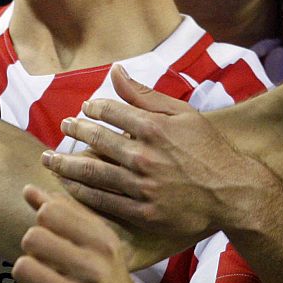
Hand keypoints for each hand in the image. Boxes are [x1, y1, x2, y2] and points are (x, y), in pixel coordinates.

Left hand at [5, 185, 163, 282]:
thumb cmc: (108, 280)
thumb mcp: (99, 244)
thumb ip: (65, 213)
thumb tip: (28, 189)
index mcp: (103, 244)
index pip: (50, 212)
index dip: (42, 222)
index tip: (52, 236)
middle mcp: (94, 271)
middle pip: (32, 238)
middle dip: (32, 249)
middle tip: (44, 261)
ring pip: (22, 268)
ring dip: (25, 276)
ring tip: (40, 282)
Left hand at [45, 67, 280, 238]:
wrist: (233, 193)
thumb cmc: (208, 149)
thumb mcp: (183, 114)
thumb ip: (145, 94)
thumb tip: (115, 70)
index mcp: (153, 128)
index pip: (109, 111)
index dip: (93, 108)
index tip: (86, 109)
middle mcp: (144, 156)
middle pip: (96, 140)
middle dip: (74, 132)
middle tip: (62, 128)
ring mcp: (142, 187)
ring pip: (92, 173)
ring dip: (65, 165)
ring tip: (49, 159)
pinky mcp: (143, 212)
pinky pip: (103, 201)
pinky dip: (81, 192)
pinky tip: (67, 186)